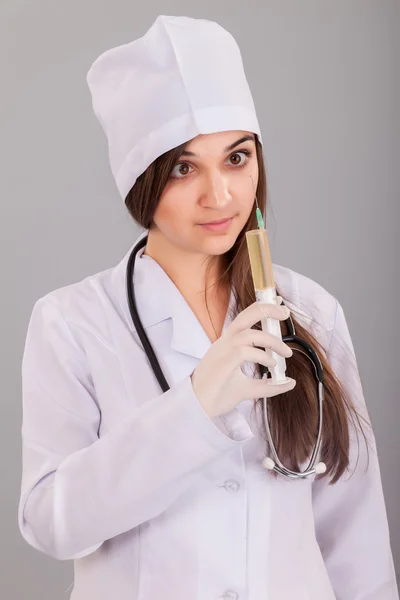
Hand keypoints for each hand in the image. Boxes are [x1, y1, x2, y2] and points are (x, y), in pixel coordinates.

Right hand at [190, 298, 295, 417]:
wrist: (198, 407)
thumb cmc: (218, 395)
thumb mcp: (249, 389)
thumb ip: (269, 385)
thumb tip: (290, 382)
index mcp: (229, 343)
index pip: (245, 318)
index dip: (262, 308)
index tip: (280, 305)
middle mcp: (225, 342)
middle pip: (246, 315)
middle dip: (267, 309)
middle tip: (285, 312)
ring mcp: (223, 350)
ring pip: (250, 334)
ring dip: (272, 341)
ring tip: (286, 353)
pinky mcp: (224, 361)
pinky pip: (247, 352)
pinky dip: (263, 356)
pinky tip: (272, 365)